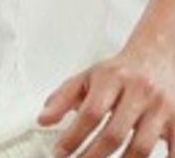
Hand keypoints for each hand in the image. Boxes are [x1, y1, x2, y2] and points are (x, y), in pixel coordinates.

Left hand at [39, 43, 174, 157]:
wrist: (157, 56)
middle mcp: (138, 92)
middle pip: (114, 133)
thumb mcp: (86, 77)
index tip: (59, 152)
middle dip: (93, 156)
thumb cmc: (119, 72)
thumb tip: (42, 120)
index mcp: (112, 80)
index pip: (90, 112)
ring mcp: (161, 107)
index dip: (73, 136)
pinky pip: (173, 148)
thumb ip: (62, 97)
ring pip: (141, 146)